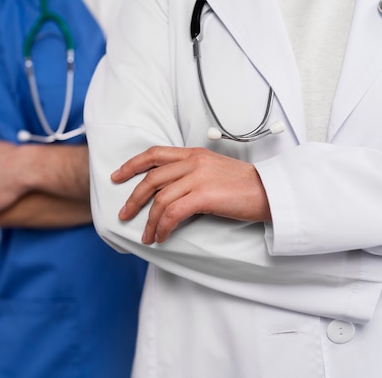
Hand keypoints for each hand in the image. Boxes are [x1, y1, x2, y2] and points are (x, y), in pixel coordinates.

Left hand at [112, 146, 270, 244]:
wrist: (271, 192)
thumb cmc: (244, 186)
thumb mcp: (214, 170)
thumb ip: (191, 173)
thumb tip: (167, 192)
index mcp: (193, 154)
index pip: (154, 154)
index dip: (132, 164)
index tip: (117, 176)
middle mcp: (193, 162)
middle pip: (151, 179)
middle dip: (133, 199)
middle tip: (124, 214)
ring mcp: (198, 177)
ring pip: (160, 199)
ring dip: (149, 221)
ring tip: (147, 235)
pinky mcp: (204, 195)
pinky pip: (173, 213)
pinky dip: (163, 227)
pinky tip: (162, 236)